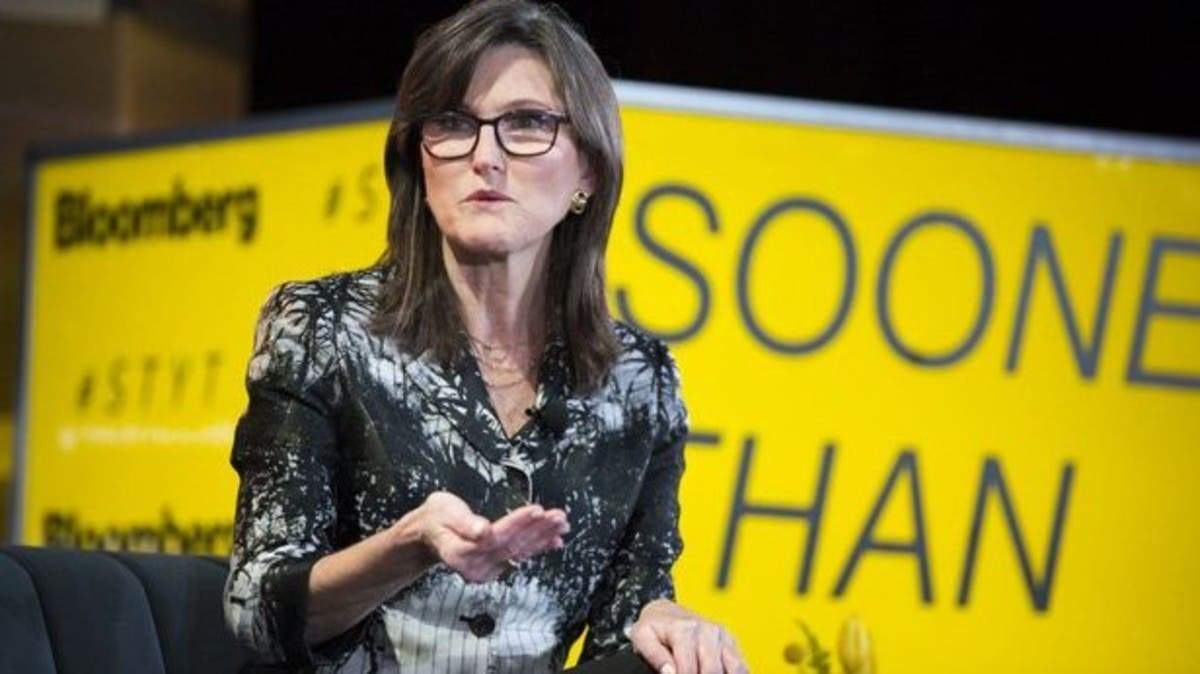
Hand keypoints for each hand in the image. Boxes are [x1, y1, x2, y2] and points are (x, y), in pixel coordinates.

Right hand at [416, 491, 568, 582]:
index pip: (496, 536)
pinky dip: (539, 546)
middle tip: (559, 516)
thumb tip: (483, 531)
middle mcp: (476, 566)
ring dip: (543, 537)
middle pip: (512, 545)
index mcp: (461, 553)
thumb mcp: (444, 512)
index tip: (537, 510)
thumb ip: (464, 523)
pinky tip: (554, 541)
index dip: (518, 523)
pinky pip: (520, 555)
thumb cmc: (437, 518)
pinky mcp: (496, 565)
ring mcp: (487, 569)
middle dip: (538, 530)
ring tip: (562, 524)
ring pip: (520, 551)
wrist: (431, 533)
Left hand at [629, 599, 748, 673]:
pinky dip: (737, 673)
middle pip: (712, 670)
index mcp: (683, 630)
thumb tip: (670, 672)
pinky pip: (740, 664)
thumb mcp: (643, 638)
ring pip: (731, 667)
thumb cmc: (654, 628)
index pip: (688, 670)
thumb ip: (654, 656)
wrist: (666, 613)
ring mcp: (720, 634)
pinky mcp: (730, 640)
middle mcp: (705, 629)